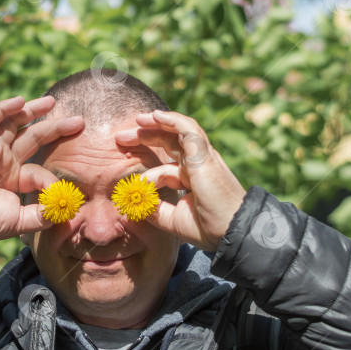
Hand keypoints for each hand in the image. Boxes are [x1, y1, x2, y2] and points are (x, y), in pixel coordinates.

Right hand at [0, 96, 83, 244]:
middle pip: (33, 137)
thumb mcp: (19, 221)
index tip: (60, 194)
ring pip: (13, 123)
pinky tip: (20, 101)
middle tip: (78, 121)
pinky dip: (4, 108)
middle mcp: (4, 161)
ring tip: (51, 101)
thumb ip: (42, 214)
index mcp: (13, 178)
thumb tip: (65, 207)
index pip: (39, 170)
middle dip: (55, 128)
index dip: (51, 181)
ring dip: (32, 110)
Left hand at [115, 110, 245, 251]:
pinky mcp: (204, 156)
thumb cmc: (208, 229)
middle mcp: (197, 164)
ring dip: (156, 123)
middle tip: (120, 138)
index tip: (123, 163)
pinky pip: (188, 129)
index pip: (165, 162)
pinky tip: (154, 117)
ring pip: (178, 131)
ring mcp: (202, 158)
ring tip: (136, 120)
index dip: (145, 161)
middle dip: (144, 136)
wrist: (230, 232)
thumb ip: (154, 210)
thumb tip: (134, 201)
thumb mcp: (173, 220)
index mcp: (191, 179)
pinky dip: (172, 120)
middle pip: (169, 142)